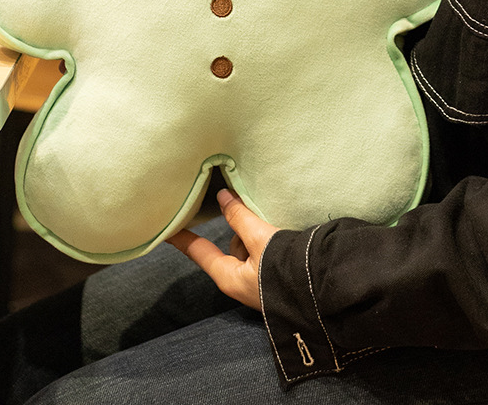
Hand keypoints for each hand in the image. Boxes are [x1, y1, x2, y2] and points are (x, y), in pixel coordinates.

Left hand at [167, 189, 278, 309]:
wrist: (322, 292)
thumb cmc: (284, 271)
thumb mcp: (259, 239)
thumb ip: (240, 216)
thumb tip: (223, 196)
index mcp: (229, 276)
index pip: (200, 251)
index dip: (183, 238)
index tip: (165, 230)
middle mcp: (240, 280)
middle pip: (231, 246)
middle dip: (240, 228)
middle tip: (252, 212)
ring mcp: (258, 282)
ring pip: (250, 247)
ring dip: (258, 234)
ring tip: (274, 225)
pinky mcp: (274, 279)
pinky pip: (265, 253)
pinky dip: (269, 241)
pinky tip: (283, 235)